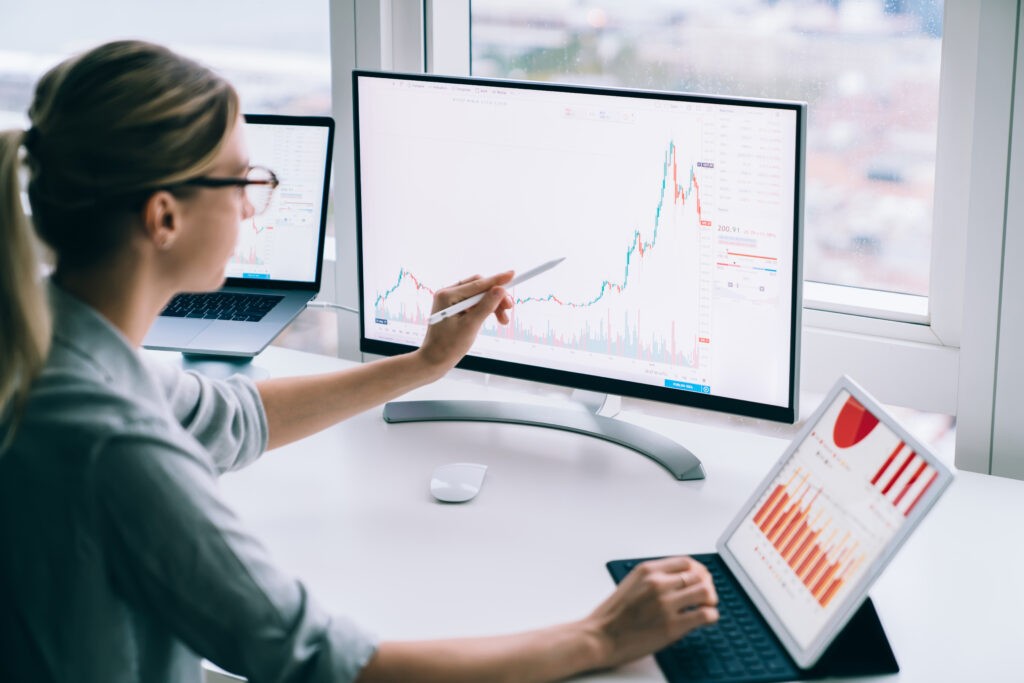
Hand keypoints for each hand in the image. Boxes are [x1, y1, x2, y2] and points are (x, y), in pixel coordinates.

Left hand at [417, 271, 514, 374]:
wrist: (434, 361)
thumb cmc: (448, 346)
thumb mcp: (471, 325)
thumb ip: (486, 306)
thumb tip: (500, 290)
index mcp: (447, 295)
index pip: (478, 284)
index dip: (497, 280)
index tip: (513, 274)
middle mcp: (447, 294)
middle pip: (479, 287)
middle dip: (496, 297)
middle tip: (509, 308)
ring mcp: (450, 301)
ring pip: (478, 296)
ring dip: (493, 305)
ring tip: (503, 320)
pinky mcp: (454, 308)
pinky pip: (474, 303)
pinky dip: (485, 310)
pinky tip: (493, 318)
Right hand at [583, 556, 718, 670]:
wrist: (600, 637)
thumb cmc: (612, 615)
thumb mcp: (631, 584)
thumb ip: (654, 579)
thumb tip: (679, 580)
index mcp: (647, 571)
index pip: (686, 562)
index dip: (699, 570)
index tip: (701, 578)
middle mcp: (658, 584)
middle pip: (699, 575)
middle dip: (707, 585)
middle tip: (707, 595)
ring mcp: (666, 604)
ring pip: (705, 592)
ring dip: (711, 599)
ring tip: (707, 606)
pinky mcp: (672, 626)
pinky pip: (705, 615)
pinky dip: (711, 616)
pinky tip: (706, 619)